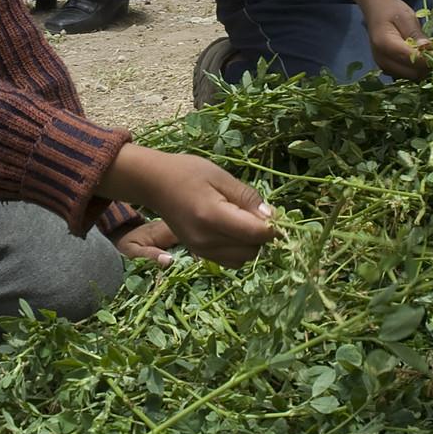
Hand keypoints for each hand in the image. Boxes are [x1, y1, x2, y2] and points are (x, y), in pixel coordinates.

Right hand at [102, 145, 273, 268]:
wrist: (154, 184)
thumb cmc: (188, 173)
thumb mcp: (221, 176)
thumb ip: (247, 198)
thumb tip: (272, 217)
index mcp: (213, 217)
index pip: (256, 234)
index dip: (273, 228)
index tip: (278, 215)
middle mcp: (206, 240)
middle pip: (252, 250)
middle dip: (262, 237)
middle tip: (258, 215)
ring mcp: (201, 250)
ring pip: (242, 259)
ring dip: (251, 245)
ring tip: (245, 223)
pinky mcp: (199, 253)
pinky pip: (230, 260)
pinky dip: (238, 250)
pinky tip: (234, 231)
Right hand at [363, 0, 430, 79]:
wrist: (376, 10)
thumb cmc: (392, 11)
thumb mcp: (406, 17)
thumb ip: (416, 34)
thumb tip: (428, 49)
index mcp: (385, 44)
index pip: (411, 60)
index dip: (427, 59)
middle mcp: (382, 59)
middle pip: (411, 73)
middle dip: (425, 66)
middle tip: (432, 52)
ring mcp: (382, 66)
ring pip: (409, 77)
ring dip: (420, 69)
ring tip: (424, 53)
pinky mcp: (386, 68)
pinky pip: (405, 75)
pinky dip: (414, 69)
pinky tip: (416, 57)